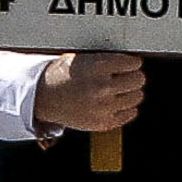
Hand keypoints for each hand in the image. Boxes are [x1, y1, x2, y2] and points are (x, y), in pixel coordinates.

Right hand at [34, 50, 148, 134]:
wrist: (43, 97)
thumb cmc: (63, 75)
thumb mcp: (83, 58)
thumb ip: (108, 59)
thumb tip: (133, 61)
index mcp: (97, 67)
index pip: (134, 63)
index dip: (131, 63)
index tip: (128, 64)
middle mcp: (102, 87)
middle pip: (139, 80)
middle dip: (133, 76)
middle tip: (123, 76)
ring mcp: (103, 107)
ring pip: (137, 97)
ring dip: (130, 92)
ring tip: (117, 89)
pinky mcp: (103, 123)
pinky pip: (130, 113)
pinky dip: (126, 107)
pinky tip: (115, 102)